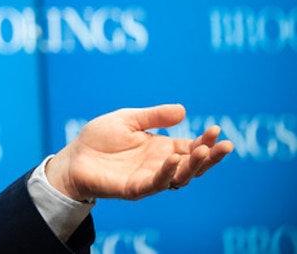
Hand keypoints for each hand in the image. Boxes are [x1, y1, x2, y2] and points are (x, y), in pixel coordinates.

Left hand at [46, 104, 233, 200]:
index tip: (217, 129)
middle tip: (224, 144)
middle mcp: (160, 164)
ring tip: (203, 151)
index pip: (191, 147)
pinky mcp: (134, 188)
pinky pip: (155, 184)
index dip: (205, 141)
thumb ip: (154, 116)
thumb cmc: (99, 138)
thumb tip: (183, 110)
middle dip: (210, 156)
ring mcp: (149, 177)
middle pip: (192, 164)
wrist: (74, 156)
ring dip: (193, 165)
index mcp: (161, 148)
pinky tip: (174, 159)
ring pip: (179, 177)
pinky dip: (166, 173)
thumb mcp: (128, 119)